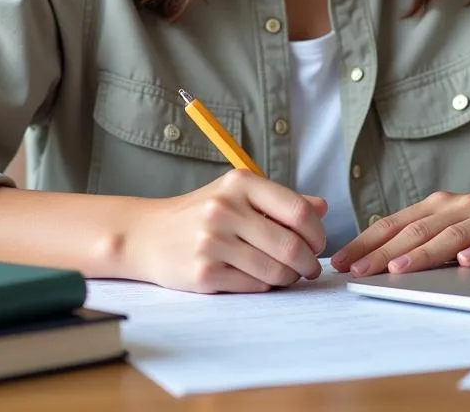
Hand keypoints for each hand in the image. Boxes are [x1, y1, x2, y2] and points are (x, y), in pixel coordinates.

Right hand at [121, 169, 328, 292]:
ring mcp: (213, 242)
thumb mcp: (237, 194)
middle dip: (308, 262)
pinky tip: (259, 277)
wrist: (147, 234)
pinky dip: (265, 285)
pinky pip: (254, 286)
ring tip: (285, 274)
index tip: (318, 242)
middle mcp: (226, 209)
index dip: (317, 232)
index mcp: (240, 183)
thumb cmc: (201, 212)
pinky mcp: (204, 273)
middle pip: (291, 246)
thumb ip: (280, 200)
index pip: (298, 210)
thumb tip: (322, 207)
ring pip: (275, 270)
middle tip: (309, 268)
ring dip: (289, 277)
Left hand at [330, 179, 469, 276]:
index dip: (367, 242)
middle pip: (416, 230)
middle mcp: (461, 205)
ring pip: (451, 235)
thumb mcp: (461, 223)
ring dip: (424, 252)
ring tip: (400, 269)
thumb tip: (385, 257)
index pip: (396, 223)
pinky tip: (467, 262)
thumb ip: (429, 236)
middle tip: (358, 270)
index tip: (342, 260)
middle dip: (383, 252)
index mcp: (441, 205)